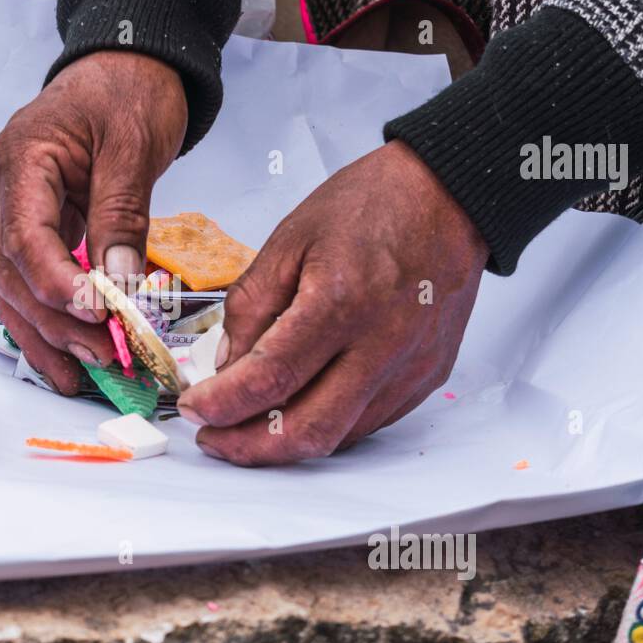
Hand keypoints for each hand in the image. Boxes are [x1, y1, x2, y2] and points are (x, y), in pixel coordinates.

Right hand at [0, 51, 187, 393]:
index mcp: (21, 158)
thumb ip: (122, 216)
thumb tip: (119, 285)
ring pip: (13, 287)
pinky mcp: (32, 227)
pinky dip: (50, 320)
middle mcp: (3, 188)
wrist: (127, 65)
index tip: (96, 315)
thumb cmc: (129, 92)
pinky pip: (31, 281)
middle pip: (13, 273)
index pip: (25, 237)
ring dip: (47, 334)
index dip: (57, 284)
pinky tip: (70, 355)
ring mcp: (12, 210)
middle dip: (56, 322)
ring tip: (84, 374)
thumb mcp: (134, 147)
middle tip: (103, 357)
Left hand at [176, 140, 487, 465]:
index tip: (195, 409)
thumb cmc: (372, 206)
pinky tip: (298, 411)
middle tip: (214, 438)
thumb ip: (251, 306)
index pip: (271, 378)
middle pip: (308, 429)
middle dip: (249, 447)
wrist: (447, 195)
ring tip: (247, 429)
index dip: (223, 404)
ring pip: (340, 436)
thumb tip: (226, 365)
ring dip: (285, 445)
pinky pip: (369, 422)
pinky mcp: (427, 376)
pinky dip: (326, 426)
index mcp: (340, 302)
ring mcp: (410, 366)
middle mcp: (381, 343)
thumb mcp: (289, 239)